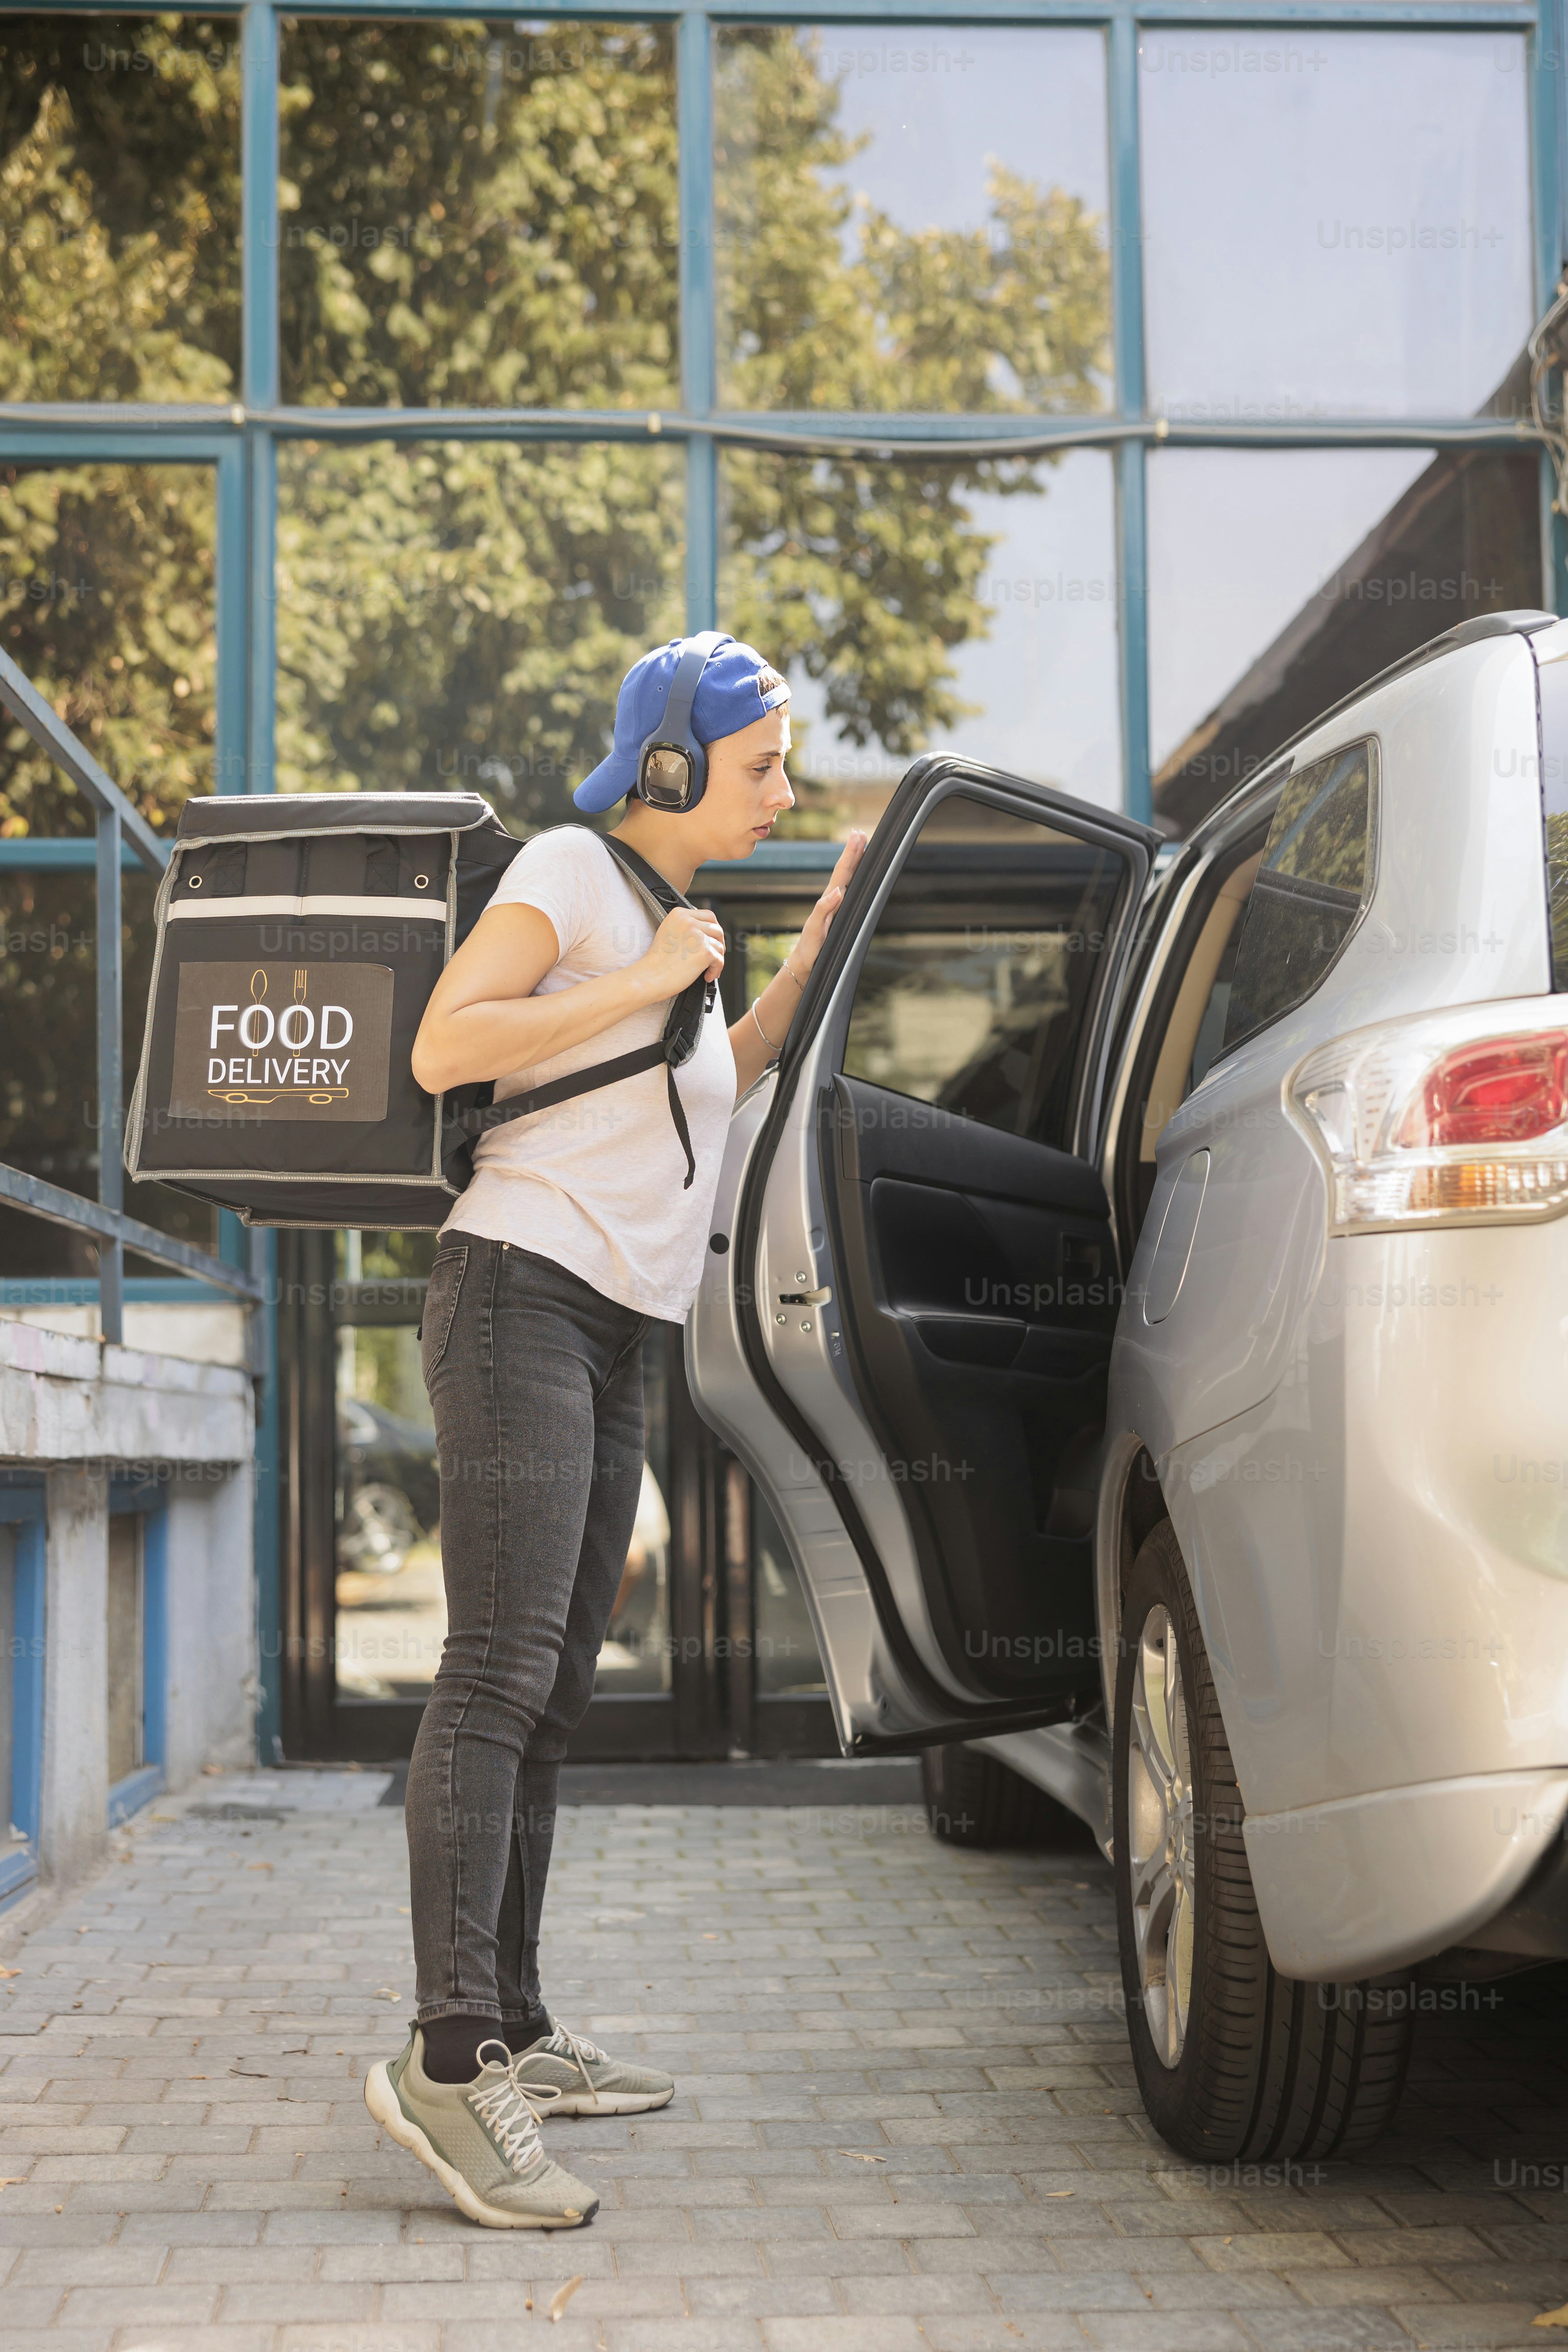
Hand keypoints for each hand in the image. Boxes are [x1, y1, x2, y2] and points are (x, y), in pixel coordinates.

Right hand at [640, 904, 725, 998]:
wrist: (650, 977)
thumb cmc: (657, 961)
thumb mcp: (668, 933)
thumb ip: (686, 928)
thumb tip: (706, 933)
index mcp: (679, 914)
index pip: (707, 916)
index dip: (713, 929)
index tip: (711, 940)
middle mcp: (689, 921)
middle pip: (717, 929)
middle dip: (719, 943)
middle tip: (714, 954)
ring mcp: (698, 936)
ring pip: (719, 946)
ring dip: (717, 959)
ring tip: (707, 969)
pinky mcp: (705, 952)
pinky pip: (719, 960)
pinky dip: (715, 970)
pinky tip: (707, 976)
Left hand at [791, 830, 867, 980]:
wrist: (805, 961)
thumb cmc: (810, 947)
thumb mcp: (816, 929)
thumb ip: (824, 909)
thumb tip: (838, 891)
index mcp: (829, 899)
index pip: (842, 872)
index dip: (850, 854)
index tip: (858, 836)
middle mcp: (832, 898)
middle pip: (845, 870)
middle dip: (854, 851)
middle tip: (860, 833)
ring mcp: (835, 905)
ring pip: (846, 877)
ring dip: (854, 860)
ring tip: (861, 844)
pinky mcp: (837, 912)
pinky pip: (848, 889)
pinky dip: (853, 877)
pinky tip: (856, 873)